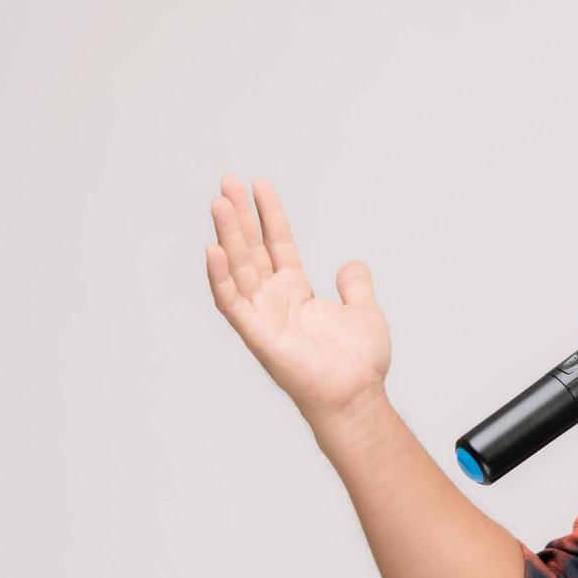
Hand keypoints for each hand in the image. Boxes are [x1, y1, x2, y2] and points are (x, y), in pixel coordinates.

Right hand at [206, 175, 389, 438]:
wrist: (357, 396)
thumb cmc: (359, 363)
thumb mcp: (364, 311)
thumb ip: (355, 285)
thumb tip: (350, 264)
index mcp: (296, 292)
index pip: (277, 245)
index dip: (268, 215)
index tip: (259, 185)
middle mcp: (274, 301)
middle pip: (251, 250)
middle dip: (239, 216)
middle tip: (227, 182)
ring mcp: (262, 317)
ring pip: (239, 268)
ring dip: (228, 235)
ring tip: (219, 202)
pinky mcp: (257, 335)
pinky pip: (232, 302)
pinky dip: (221, 277)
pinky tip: (214, 249)